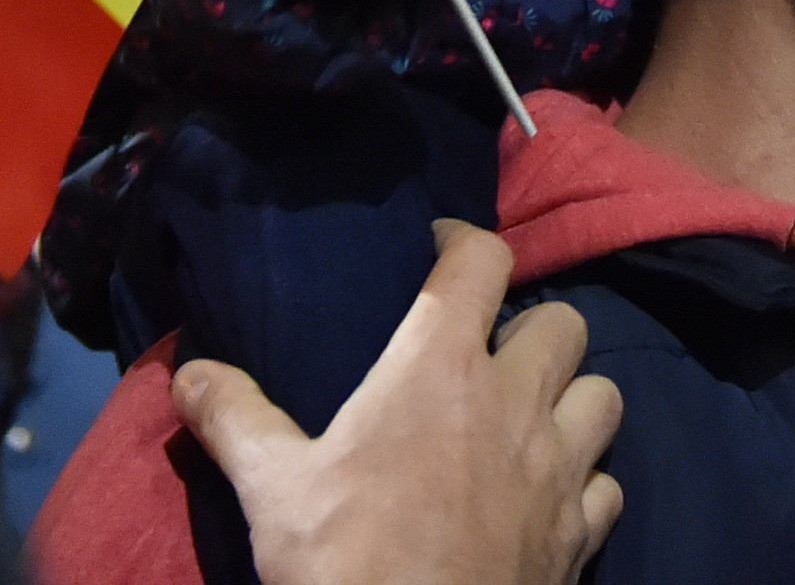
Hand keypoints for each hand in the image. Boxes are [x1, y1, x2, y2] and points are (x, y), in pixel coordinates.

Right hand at [176, 223, 625, 584]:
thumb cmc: (345, 563)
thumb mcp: (272, 489)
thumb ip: (234, 418)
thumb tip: (187, 372)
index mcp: (441, 368)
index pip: (480, 261)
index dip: (463, 242)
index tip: (437, 249)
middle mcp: (515, 402)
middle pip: (562, 321)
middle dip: (531, 324)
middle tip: (488, 351)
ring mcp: (560, 469)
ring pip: (602, 394)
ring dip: (573, 397)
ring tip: (531, 416)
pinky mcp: (580, 534)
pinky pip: (606, 483)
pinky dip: (586, 481)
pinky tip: (550, 495)